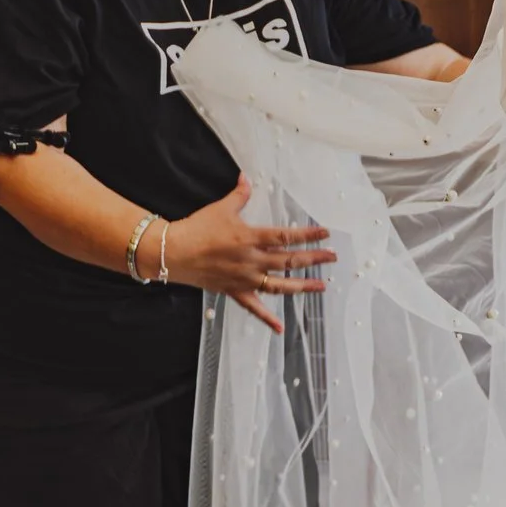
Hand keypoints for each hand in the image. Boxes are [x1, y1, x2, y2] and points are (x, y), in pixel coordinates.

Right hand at [166, 174, 334, 331]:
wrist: (173, 253)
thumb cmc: (197, 228)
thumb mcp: (221, 208)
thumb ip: (239, 195)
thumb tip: (246, 178)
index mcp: (250, 238)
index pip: (286, 236)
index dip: (308, 235)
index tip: (326, 234)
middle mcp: (252, 260)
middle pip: (289, 261)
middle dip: (314, 259)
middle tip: (333, 257)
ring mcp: (244, 278)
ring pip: (279, 285)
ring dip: (302, 286)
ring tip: (322, 286)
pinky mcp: (234, 291)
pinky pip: (253, 308)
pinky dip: (267, 319)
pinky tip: (280, 328)